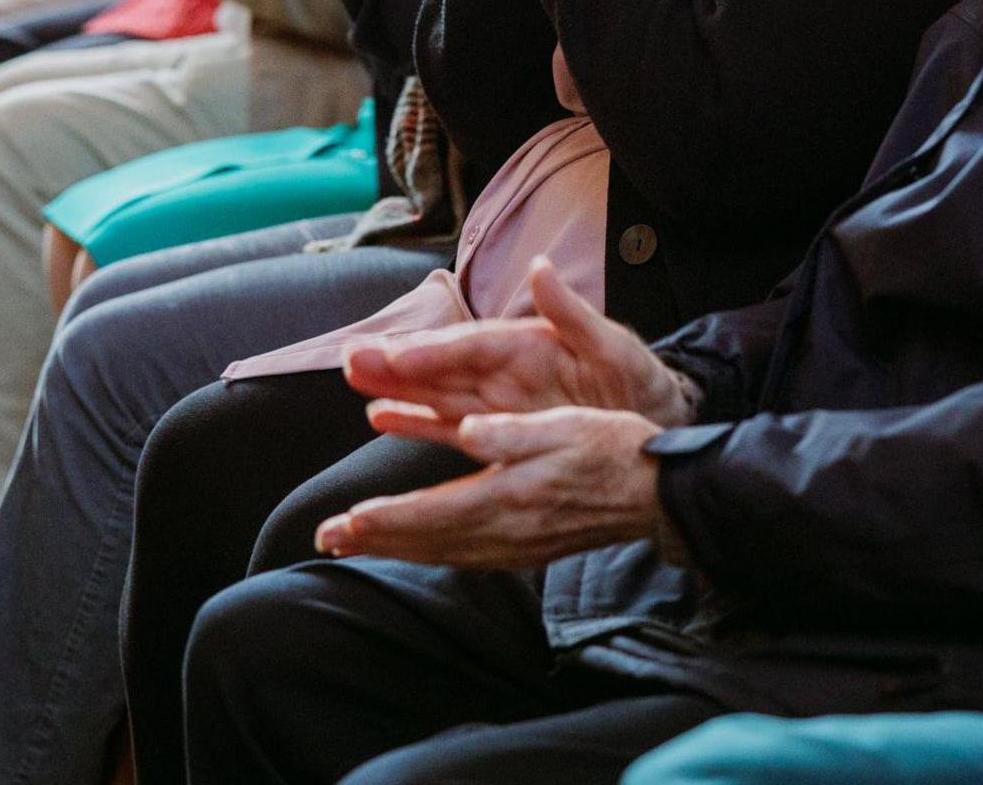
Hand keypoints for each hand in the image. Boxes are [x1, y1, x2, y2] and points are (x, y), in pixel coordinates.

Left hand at [315, 406, 664, 567]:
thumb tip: (468, 428)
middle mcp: (508, 530)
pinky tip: (415, 547)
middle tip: (327, 539)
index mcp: (511, 495)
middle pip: (429, 541)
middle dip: (375, 539)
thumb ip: (511, 431)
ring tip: (355, 543)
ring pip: (442, 552)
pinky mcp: (525, 548)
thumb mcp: (563, 426)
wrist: (655, 492)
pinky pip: (464, 556)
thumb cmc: (610, 448)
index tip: (345, 520)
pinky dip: (429, 551)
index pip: (434, 512)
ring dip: (396, 548)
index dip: (386, 518)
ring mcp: (516, 546)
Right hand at [343, 259, 695, 438]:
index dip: (435, 350)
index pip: (474, 345)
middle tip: (350, 359)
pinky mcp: (500, 431)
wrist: (658, 421)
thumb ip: (574, 313)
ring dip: (396, 389)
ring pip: (437, 395)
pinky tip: (381, 417)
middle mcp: (507, 371)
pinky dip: (417, 422)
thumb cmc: (639, 381)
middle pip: (443, 368)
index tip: (397, 355)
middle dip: (397, 364)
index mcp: (531, 344)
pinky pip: (450, 427)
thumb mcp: (616, 346)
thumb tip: (542, 268)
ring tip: (354, 382)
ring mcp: (499, 402)